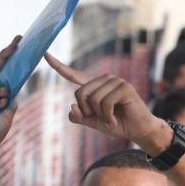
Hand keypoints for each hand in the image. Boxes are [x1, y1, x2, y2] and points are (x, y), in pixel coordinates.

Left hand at [43, 54, 164, 151]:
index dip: (59, 66)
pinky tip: (114, 119)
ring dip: (100, 115)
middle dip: (87, 111)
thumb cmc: (117, 124)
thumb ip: (81, 117)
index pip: (74, 75)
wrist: (138, 130)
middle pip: (80, 93)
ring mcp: (115, 81)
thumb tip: (72, 108)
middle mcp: (104, 79)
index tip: (45, 55)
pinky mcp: (124, 88)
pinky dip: (107, 116)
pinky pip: (105, 103)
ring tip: (110, 119)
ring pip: (92, 99)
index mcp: (95, 85)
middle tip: (100, 119)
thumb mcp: (94, 122)